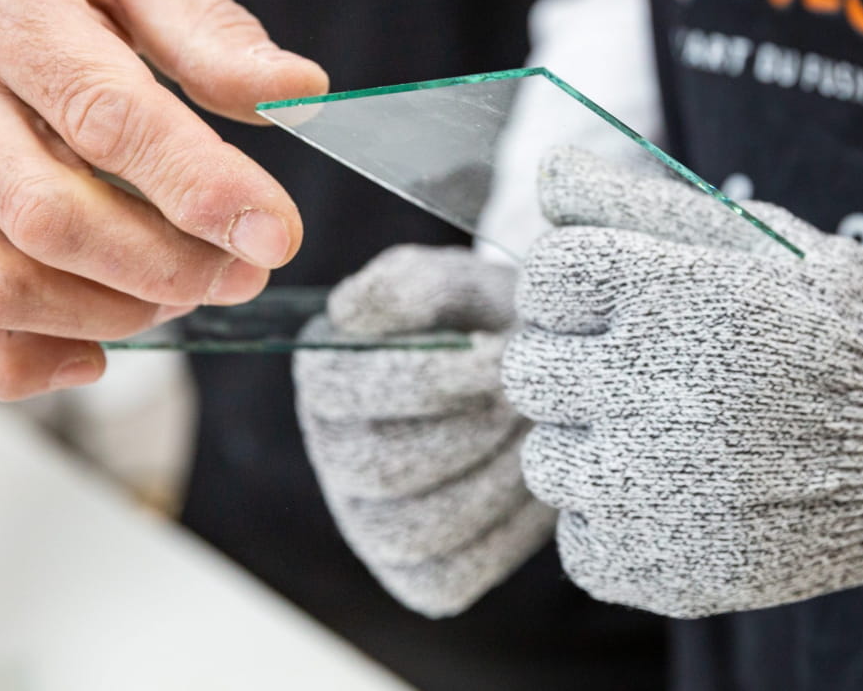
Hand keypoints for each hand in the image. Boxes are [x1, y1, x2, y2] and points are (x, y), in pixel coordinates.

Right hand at [0, 0, 326, 398]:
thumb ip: (213, 31)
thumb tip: (302, 93)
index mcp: (2, 6)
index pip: (104, 117)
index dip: (200, 187)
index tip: (277, 231)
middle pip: (48, 219)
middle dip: (168, 267)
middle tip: (247, 269)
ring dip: (111, 314)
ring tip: (185, 290)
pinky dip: (17, 366)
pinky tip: (95, 352)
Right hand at [293, 245, 554, 616]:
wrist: (532, 377)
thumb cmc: (487, 324)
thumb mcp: (456, 285)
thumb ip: (408, 285)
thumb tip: (350, 315)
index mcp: (325, 373)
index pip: (348, 389)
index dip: (431, 376)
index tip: (501, 356)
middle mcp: (333, 454)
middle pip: (385, 468)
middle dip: (473, 432)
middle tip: (530, 402)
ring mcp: (369, 522)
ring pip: (419, 531)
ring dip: (496, 482)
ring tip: (537, 439)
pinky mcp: (415, 573)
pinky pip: (451, 577)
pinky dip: (505, 535)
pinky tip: (537, 484)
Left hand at [503, 148, 862, 617]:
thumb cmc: (844, 325)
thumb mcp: (758, 237)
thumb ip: (640, 203)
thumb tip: (547, 170)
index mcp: (678, 296)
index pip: (545, 276)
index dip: (574, 286)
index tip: (616, 301)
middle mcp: (661, 392)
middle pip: (530, 370)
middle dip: (574, 362)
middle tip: (647, 370)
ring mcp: (662, 492)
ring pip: (547, 460)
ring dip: (593, 446)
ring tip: (673, 436)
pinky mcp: (672, 570)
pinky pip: (580, 543)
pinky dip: (616, 525)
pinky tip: (682, 498)